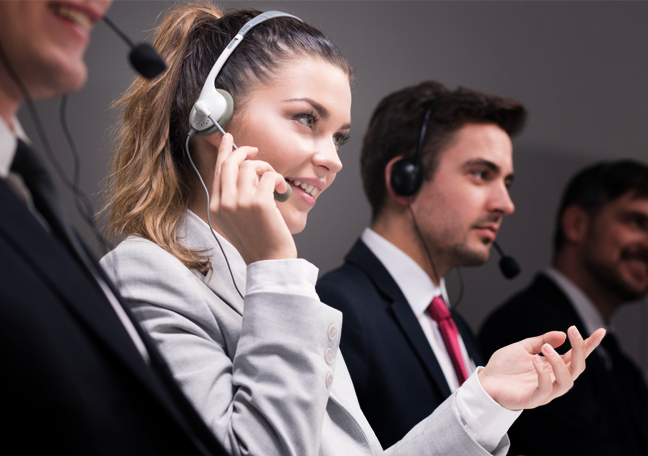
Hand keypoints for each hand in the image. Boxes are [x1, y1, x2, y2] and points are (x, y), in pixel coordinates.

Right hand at [209, 133, 295, 263]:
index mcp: (216, 207)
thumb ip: (234, 197)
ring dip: (265, 168)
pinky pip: (269, 176)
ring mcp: (240, 202)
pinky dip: (277, 178)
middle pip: (230, 163)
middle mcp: (224, 203)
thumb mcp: (236, 219)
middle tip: (257, 152)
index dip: (224, 151)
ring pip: (250, 167)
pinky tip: (282, 189)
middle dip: (244, 152)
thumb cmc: (258, 241)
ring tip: (274, 181)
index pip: (218, 171)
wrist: (269, 261)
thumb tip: (245, 170)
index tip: (229, 137)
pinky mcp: (259, 203)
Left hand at [478, 326, 605, 410]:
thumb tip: (563, 334)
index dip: (589, 345)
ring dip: (560, 362)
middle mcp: (553, 379)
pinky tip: (536, 360)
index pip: (576, 356)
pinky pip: (545, 390)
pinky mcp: (533, 400)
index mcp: (552, 367)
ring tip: (546, 348)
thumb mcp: (523, 347)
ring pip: (567, 381)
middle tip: (573, 331)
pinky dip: (544, 374)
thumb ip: (542, 340)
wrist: (484, 381)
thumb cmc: (504, 366)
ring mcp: (545, 391)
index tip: (600, 331)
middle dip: (580, 350)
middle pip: (577, 368)